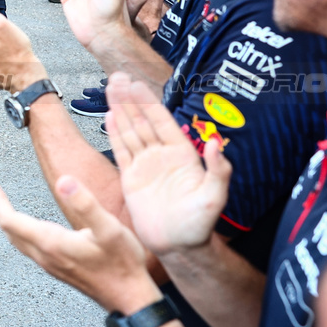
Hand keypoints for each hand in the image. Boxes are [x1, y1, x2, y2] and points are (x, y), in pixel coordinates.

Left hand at [0, 173, 161, 314]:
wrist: (129, 298)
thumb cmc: (122, 264)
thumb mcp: (109, 228)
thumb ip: (86, 204)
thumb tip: (64, 181)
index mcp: (51, 242)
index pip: (11, 219)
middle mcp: (45, 255)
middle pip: (9, 229)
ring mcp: (50, 264)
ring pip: (17, 240)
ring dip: (4, 220)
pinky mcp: (57, 268)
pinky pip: (27, 247)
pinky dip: (17, 231)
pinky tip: (23, 228)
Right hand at [105, 73, 230, 256]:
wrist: (178, 247)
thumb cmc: (200, 226)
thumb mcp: (214, 198)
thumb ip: (218, 170)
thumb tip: (215, 143)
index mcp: (182, 155)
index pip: (162, 122)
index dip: (148, 102)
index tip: (136, 84)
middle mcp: (162, 156)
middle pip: (142, 121)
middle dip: (130, 99)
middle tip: (117, 78)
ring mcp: (145, 166)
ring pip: (130, 131)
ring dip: (120, 110)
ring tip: (110, 89)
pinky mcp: (131, 179)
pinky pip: (121, 151)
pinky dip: (114, 133)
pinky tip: (109, 116)